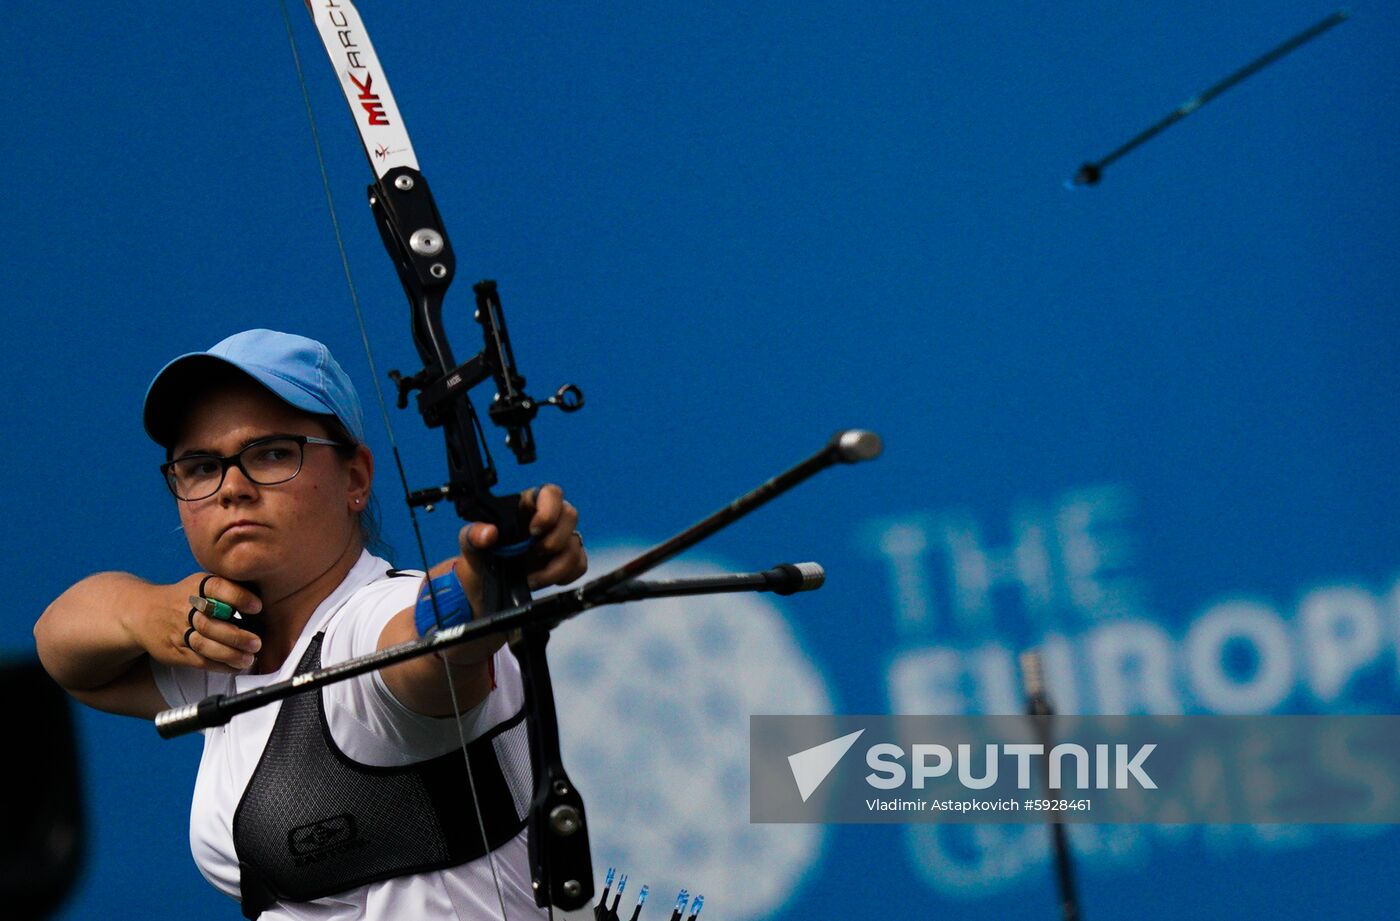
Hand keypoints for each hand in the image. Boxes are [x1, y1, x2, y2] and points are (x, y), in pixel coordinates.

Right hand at [159, 573, 263, 673]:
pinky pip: (198, 660)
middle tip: (257, 643)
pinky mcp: (175, 651)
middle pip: (210, 622)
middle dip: (236, 635)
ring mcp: (178, 631)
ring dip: (229, 654)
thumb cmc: (184, 598)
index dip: (238, 597)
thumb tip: (266, 598)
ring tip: (249, 658)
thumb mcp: (200, 584)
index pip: (217, 588)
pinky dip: (219, 665)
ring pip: (203, 644)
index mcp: (196, 587)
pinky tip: (235, 665)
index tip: (257, 606)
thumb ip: (227, 589)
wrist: (142, 612)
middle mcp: (185, 608)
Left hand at [455, 483, 587, 605]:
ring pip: (575, 544)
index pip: (550, 493)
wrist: (485, 586)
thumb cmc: (481, 556)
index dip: (549, 508)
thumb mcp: (470, 543)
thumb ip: (474, 533)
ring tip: (532, 578)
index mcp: (526, 506)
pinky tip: (542, 580)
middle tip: (535, 553)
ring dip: (555, 566)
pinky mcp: (568, 561)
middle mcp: (548, 519)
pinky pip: (579, 565)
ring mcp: (560, 540)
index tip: (534, 530)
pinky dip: (563, 576)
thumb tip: (488, 532)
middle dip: (555, 539)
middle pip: (570, 515)